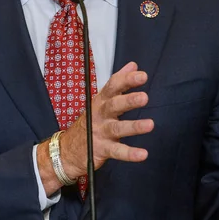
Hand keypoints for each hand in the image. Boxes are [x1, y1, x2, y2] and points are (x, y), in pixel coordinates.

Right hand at [38, 62, 153, 194]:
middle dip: (129, 101)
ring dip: (133, 126)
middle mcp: (100, 115)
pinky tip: (143, 154)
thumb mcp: (101, 100)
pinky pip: (117, 151)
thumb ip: (118, 83)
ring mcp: (100, 132)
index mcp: (101, 101)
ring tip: (150, 124)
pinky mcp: (102, 149)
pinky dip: (130, 153)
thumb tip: (133, 65)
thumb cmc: (90, 121)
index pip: (113, 86)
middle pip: (114, 105)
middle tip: (144, 98)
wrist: (67, 149)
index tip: (142, 76)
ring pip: (117, 128)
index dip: (127, 80)